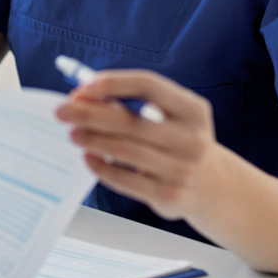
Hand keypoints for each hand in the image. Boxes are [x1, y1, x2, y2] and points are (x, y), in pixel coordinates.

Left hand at [55, 70, 222, 221]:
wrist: (214, 187)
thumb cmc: (178, 141)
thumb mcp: (170, 117)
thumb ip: (132, 104)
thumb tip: (83, 96)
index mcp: (193, 109)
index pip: (148, 85)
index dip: (113, 82)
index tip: (84, 87)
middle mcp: (191, 139)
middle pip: (129, 121)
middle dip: (89, 113)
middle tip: (63, 111)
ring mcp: (182, 169)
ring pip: (124, 150)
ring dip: (92, 139)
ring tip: (73, 133)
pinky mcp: (170, 195)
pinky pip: (126, 180)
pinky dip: (102, 167)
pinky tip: (88, 157)